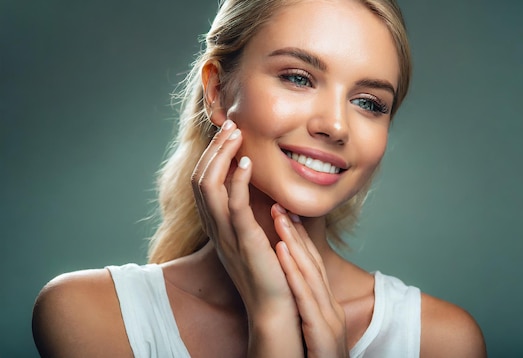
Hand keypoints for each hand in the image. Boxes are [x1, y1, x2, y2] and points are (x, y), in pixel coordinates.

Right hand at [190, 120, 302, 355]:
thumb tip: (267, 192)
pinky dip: (237, 181)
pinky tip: (248, 162)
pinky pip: (233, 206)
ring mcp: (227, 235)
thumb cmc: (272, 271)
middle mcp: (216, 228)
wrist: (275, 309)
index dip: (212, 155)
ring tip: (236, 133)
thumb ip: (256, 214)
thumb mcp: (258, 237)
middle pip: (200, 179)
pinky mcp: (244, 241)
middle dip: (214, 148)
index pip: (203, 182)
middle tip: (231, 124)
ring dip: (221, 156)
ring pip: (209, 187)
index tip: (230, 133)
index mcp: (219, 226)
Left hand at [272, 206, 348, 357]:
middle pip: (312, 263)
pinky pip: (306, 298)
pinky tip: (281, 252)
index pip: (310, 266)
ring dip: (294, 242)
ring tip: (278, 215)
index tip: (283, 213)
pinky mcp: (323, 335)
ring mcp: (329, 320)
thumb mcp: (311, 332)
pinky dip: (294, 272)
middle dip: (295, 231)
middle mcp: (329, 309)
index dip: (298, 238)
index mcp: (324, 307)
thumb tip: (292, 294)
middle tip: (279, 202)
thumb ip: (304, 310)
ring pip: (310, 273)